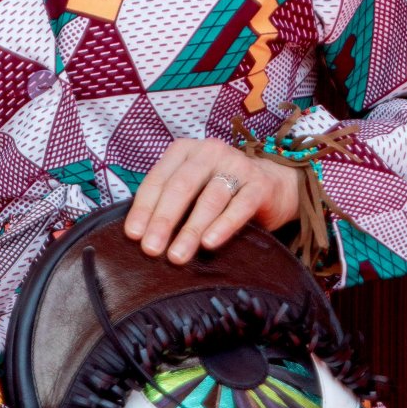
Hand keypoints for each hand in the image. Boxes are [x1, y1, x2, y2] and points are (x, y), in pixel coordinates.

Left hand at [124, 138, 300, 264]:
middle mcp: (210, 152)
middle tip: (151, 249)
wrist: (273, 186)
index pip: (158, 179)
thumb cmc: (221, 191)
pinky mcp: (260, 183)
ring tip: (177, 256)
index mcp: (185, 151)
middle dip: (163, 220)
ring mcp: (237, 165)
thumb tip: (140, 236)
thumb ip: (169, 203)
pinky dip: (223, 226)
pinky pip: (240, 206)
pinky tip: (209, 244)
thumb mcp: (192, 190)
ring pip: (209, 198)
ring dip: (191, 230)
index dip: (144, 208)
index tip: (133, 236)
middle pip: (181, 187)